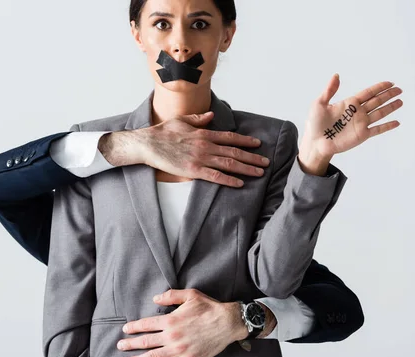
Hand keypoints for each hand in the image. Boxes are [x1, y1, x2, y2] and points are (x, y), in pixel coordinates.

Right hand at [100, 112, 270, 187]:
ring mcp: (201, 158)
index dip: (245, 141)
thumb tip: (211, 116)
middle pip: (234, 152)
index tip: (257, 144)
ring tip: (259, 173)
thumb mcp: (182, 120)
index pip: (230, 137)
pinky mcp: (194, 170)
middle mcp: (206, 145)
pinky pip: (215, 176)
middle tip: (265, 163)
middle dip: (252, 158)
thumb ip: (199, 119)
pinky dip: (229, 180)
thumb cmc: (163, 132)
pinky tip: (240, 183)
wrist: (149, 144)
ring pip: (229, 164)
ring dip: (246, 169)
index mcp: (204, 133)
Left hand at [117, 289, 250, 356]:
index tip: (125, 330)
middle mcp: (172, 336)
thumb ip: (170, 295)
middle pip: (145, 341)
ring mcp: (179, 349)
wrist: (227, 323)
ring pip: (153, 356)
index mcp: (170, 320)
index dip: (134, 327)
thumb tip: (155, 298)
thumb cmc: (209, 307)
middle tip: (120, 347)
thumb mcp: (190, 295)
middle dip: (130, 344)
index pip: (146, 324)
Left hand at [300, 74, 402, 161]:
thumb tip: (336, 75)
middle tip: (399, 89)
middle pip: (377, 101)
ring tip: (401, 101)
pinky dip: (387, 126)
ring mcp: (361, 124)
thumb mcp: (319, 104)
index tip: (390, 83)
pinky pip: (377, 130)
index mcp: (349, 103)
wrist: (315, 143)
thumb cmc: (315, 124)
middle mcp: (357, 112)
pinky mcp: (362, 135)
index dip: (379, 88)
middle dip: (388, 95)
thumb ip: (329, 90)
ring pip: (380, 113)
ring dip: (391, 107)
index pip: (368, 93)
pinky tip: (397, 122)